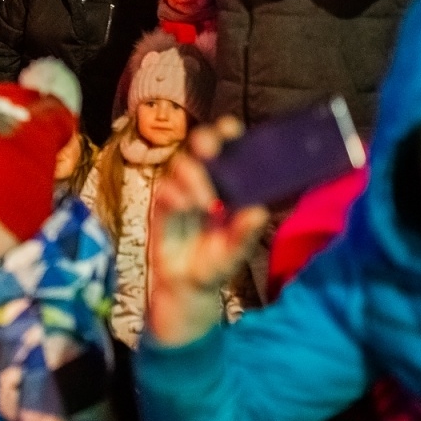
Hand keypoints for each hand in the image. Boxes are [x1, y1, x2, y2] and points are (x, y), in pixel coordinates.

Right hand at [145, 118, 270, 347]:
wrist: (186, 290)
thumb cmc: (214, 263)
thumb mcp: (235, 253)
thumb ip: (244, 235)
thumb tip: (259, 212)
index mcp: (224, 185)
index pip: (225, 150)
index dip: (226, 134)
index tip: (233, 130)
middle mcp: (200, 184)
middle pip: (196, 149)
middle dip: (203, 143)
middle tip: (210, 152)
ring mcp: (178, 195)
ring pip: (178, 168)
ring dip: (191, 177)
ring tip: (205, 202)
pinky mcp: (161, 211)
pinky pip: (164, 194)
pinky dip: (173, 195)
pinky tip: (184, 204)